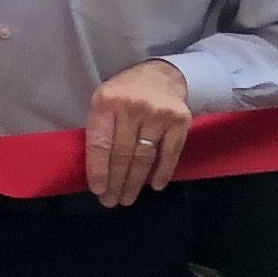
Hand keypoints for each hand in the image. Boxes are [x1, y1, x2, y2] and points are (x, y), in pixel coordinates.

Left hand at [80, 58, 193, 206]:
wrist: (162, 75)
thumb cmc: (126, 92)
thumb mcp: (104, 100)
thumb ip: (100, 128)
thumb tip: (97, 169)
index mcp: (106, 102)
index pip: (100, 143)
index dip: (98, 170)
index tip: (97, 190)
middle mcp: (132, 107)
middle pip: (122, 154)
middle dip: (116, 181)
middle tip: (111, 201)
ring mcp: (158, 114)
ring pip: (145, 157)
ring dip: (135, 182)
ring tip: (127, 198)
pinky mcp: (180, 121)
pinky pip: (170, 153)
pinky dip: (162, 172)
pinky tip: (155, 186)